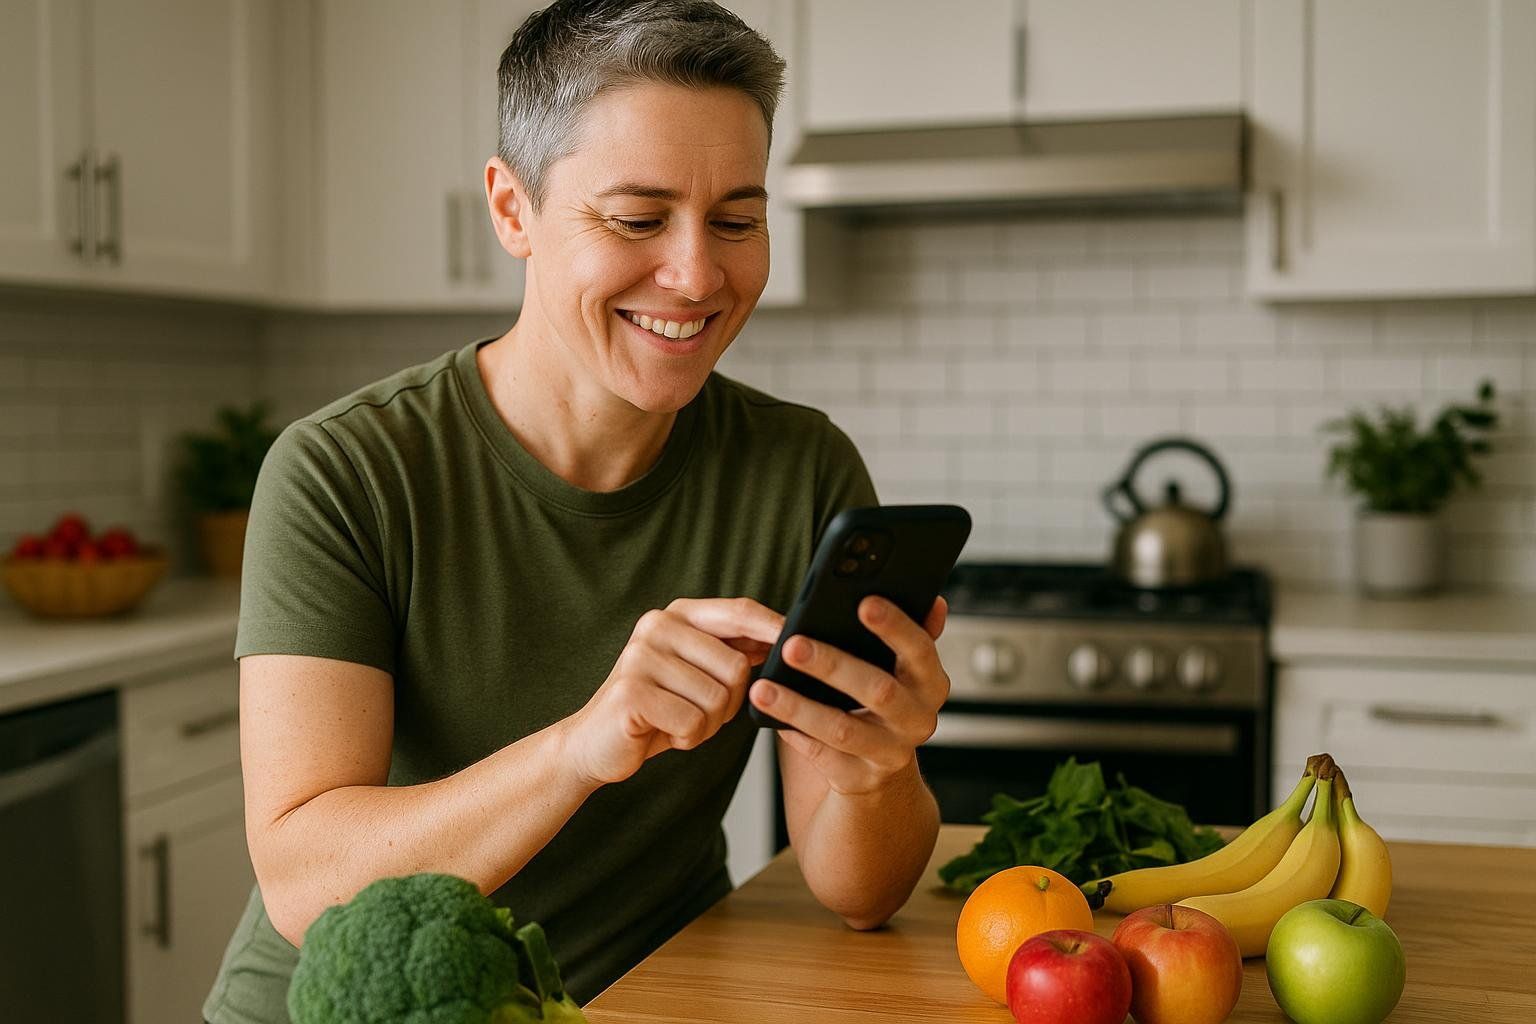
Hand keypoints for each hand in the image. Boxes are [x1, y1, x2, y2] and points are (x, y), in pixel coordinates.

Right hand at [562, 597, 783, 787]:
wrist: (594, 743)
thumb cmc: (657, 709)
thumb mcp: (696, 673)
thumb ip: (732, 652)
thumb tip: (787, 640)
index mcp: (676, 616)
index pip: (739, 611)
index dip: (775, 628)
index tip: (805, 641)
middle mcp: (657, 627)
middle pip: (735, 666)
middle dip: (730, 703)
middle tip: (701, 712)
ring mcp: (640, 657)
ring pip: (717, 699)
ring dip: (708, 725)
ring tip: (678, 721)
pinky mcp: (631, 693)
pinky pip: (693, 723)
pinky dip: (687, 739)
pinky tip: (664, 733)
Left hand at [748, 596, 948, 796]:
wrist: (881, 769)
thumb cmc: (886, 701)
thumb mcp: (904, 670)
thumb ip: (914, 633)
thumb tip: (933, 601)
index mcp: (931, 684)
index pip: (920, 650)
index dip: (895, 627)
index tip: (864, 603)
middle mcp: (917, 720)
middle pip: (878, 690)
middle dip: (833, 666)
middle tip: (792, 645)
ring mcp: (890, 753)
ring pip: (842, 730)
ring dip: (799, 707)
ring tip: (763, 687)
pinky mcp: (859, 779)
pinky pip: (822, 757)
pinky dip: (795, 735)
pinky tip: (770, 715)